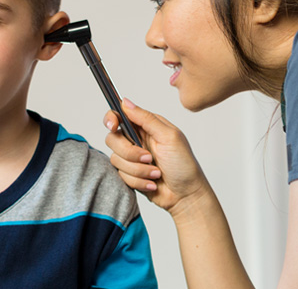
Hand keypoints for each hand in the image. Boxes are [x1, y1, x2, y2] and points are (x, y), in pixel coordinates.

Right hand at [104, 99, 211, 215]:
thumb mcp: (169, 137)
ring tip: (156, 173)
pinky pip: (121, 176)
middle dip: (130, 152)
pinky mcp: (130, 175)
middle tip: (149, 157)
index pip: (119, 115)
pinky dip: (139, 181)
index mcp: (146, 126)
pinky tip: (153, 182)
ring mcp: (132, 158)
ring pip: (116, 159)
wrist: (186, 195)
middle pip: (113, 139)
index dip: (111, 119)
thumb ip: (146, 119)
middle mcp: (137, 140)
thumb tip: (126, 102)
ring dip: (139, 170)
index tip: (113, 126)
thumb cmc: (184, 165)